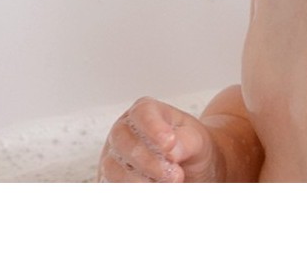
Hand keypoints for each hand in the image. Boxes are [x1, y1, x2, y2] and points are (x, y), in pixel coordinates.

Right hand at [97, 97, 220, 181]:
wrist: (188, 170)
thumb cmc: (188, 148)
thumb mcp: (196, 140)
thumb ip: (186, 141)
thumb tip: (172, 150)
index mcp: (146, 112)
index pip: (142, 113)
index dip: (153, 128)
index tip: (169, 144)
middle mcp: (124, 130)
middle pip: (124, 141)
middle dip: (150, 162)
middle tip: (176, 175)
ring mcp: (114, 155)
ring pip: (113, 168)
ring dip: (142, 182)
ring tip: (168, 187)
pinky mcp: (110, 180)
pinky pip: (113, 188)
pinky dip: (134, 193)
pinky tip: (156, 195)